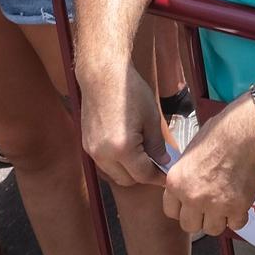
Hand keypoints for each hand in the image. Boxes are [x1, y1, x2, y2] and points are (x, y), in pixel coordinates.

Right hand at [79, 64, 166, 187]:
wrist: (103, 75)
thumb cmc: (130, 92)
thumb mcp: (152, 118)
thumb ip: (157, 145)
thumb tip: (162, 163)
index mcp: (122, 148)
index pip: (143, 175)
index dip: (158, 177)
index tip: (168, 175)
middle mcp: (103, 154)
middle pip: (127, 180)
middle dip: (143, 176)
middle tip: (158, 165)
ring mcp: (92, 150)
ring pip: (114, 174)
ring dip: (129, 171)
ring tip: (144, 156)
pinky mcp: (87, 144)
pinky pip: (104, 163)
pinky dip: (117, 162)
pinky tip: (129, 149)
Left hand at [163, 98, 254, 236]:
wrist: (245, 132)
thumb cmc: (220, 133)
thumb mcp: (190, 152)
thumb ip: (185, 175)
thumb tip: (187, 184)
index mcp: (176, 182)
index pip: (171, 212)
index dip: (183, 208)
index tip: (192, 203)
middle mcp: (192, 197)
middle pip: (190, 226)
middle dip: (200, 217)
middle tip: (211, 205)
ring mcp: (215, 204)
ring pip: (212, 229)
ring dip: (220, 219)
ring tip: (227, 204)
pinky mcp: (237, 206)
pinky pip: (236, 224)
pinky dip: (239, 216)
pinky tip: (240, 203)